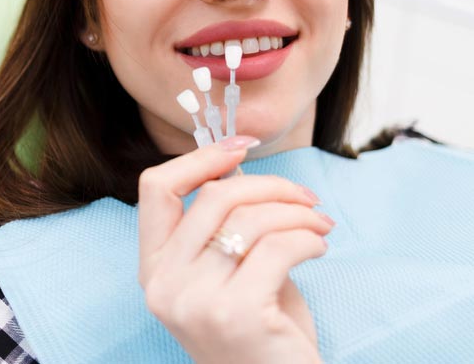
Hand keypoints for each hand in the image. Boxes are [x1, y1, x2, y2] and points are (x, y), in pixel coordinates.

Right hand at [138, 137, 331, 362]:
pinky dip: (308, 238)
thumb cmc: (258, 327)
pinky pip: (277, 246)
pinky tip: (319, 246)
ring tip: (319, 224)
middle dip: (269, 184)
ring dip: (296, 212)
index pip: (155, 188)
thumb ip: (221, 222)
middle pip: (213, 195)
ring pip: (249, 217)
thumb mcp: (226, 270)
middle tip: (305, 196)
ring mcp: (195, 301)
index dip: (200, 157)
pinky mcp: (236, 314)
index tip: (241, 147)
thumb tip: (237, 166)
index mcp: (154, 268)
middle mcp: (163, 284)